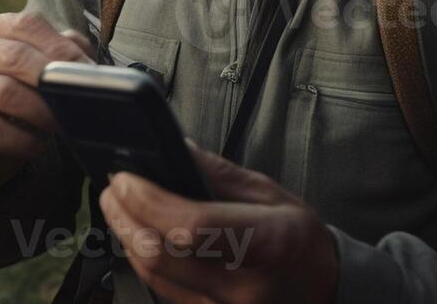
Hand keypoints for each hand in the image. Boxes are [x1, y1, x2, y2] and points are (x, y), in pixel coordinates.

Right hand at [0, 10, 92, 187]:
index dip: (60, 49)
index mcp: (0, 27)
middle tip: (75, 101)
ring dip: (38, 112)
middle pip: (14, 56)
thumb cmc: (30, 88)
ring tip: (59, 125)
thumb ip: (69, 53)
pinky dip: (20, 140)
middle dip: (49, 81)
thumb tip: (87, 66)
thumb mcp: (50, 64)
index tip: (86, 73)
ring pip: (3, 92)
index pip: (28, 24)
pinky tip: (38, 145)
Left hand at [98, 142, 338, 303]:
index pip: (192, 226)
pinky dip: (144, 261)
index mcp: (265, 244)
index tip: (127, 180)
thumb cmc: (299, 242)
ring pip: (153, 277)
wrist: (322, 290)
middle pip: (160, 256)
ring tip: (120, 207)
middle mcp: (241, 287)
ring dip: (127, 238)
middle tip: (114, 189)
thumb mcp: (270, 194)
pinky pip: (162, 292)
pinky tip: (140, 237)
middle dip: (125, 217)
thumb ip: (219, 173)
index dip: (150, 202)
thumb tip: (177, 148)